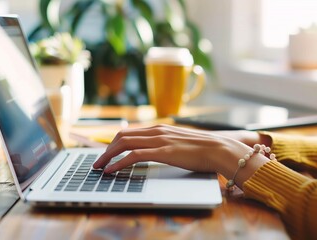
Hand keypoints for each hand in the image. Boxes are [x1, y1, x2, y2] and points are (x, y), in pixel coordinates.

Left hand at [93, 125, 269, 186]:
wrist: (219, 149)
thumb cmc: (203, 149)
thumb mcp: (180, 142)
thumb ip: (166, 143)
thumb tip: (156, 151)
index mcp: (159, 128)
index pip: (129, 132)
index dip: (114, 142)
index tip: (106, 153)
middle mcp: (156, 131)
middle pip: (122, 136)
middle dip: (106, 149)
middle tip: (98, 162)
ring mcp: (158, 140)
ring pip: (124, 144)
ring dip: (108, 156)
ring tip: (99, 168)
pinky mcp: (162, 151)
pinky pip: (133, 156)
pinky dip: (119, 163)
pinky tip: (112, 170)